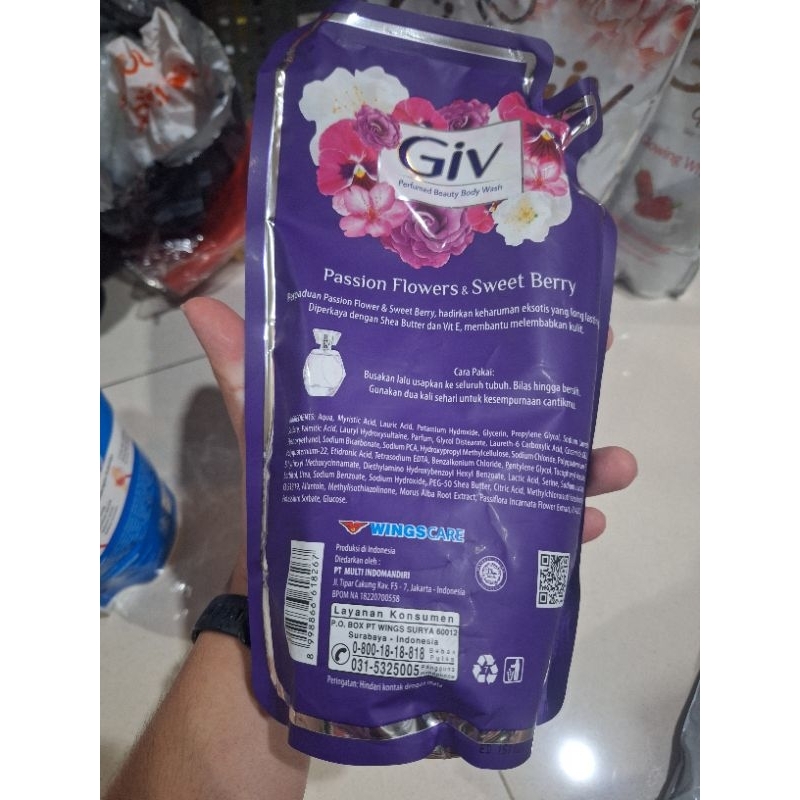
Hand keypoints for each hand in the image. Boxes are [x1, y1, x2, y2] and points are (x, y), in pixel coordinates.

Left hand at [183, 297, 636, 585]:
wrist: (306, 597)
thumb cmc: (299, 502)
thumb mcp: (273, 434)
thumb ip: (247, 377)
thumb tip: (200, 305)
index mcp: (417, 411)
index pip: (466, 358)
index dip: (506, 325)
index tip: (544, 295)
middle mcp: (453, 448)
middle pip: (519, 408)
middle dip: (566, 382)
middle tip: (600, 354)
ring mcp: (473, 499)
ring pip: (543, 472)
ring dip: (585, 464)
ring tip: (614, 463)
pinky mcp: (481, 552)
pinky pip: (536, 542)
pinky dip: (563, 534)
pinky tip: (588, 528)